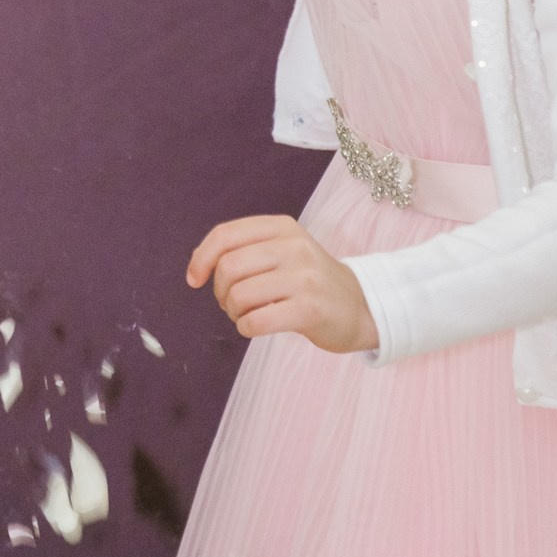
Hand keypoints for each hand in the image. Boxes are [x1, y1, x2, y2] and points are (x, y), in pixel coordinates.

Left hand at [187, 214, 378, 352]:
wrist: (361, 307)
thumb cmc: (309, 281)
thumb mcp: (283, 251)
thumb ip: (244, 249)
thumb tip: (198, 265)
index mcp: (283, 227)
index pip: (225, 235)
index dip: (201, 258)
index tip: (194, 279)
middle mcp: (295, 247)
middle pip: (228, 267)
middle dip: (220, 292)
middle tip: (232, 303)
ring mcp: (305, 278)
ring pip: (239, 296)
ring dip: (234, 313)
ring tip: (248, 315)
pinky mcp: (310, 309)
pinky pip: (255, 322)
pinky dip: (246, 328)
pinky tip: (257, 326)